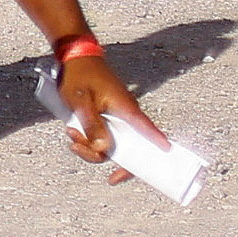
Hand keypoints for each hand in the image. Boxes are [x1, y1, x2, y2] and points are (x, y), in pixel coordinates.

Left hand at [47, 47, 166, 175]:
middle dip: (110, 159)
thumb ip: (92, 124)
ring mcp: (116, 116)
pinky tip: (72, 131)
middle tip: (111, 180)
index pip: (147, 130)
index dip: (157, 145)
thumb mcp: (81, 101)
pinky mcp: (106, 116)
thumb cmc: (79, 75)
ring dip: (90, 146)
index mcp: (125, 108)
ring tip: (70, 133)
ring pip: (110, 143)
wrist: (73, 56)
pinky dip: (88, 138)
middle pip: (127, 147)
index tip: (167, 154)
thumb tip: (103, 149)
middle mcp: (125, 114)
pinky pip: (102, 135)